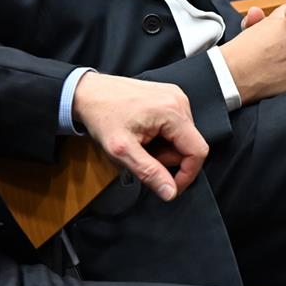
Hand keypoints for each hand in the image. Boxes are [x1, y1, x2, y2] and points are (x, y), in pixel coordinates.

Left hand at [70, 71, 206, 202]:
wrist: (88, 92)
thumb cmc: (102, 116)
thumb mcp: (121, 150)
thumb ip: (149, 172)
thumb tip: (170, 192)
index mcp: (173, 111)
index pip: (198, 151)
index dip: (187, 175)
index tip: (168, 187)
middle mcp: (179, 100)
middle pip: (190, 145)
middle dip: (167, 159)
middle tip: (141, 156)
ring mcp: (175, 96)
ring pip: (183, 137)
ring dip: (164, 149)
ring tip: (140, 144)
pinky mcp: (169, 97)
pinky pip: (176, 126)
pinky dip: (162, 137)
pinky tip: (143, 134)